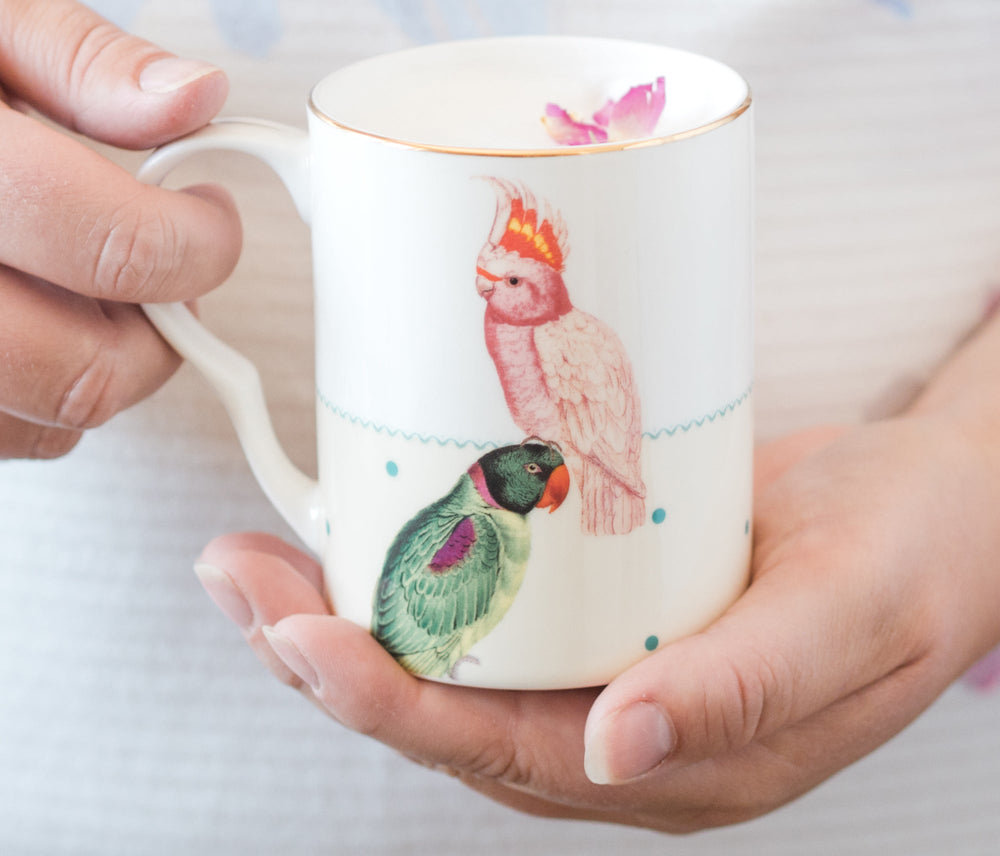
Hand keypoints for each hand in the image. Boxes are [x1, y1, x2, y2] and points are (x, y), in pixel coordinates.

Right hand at [0, 0, 240, 458]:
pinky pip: (4, 437)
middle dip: (162, 334)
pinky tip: (37, 317)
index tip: (211, 221)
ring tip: (97, 288)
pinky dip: (45, 397)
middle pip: (77, 373)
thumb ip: (83, 59)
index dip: (195, 245)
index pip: (104, 244)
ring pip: (44, 422)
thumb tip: (194, 99)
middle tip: (171, 274)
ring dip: (106, 366)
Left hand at [195, 321, 999, 832]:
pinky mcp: (604, 599)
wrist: (934, 504)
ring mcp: (608, 661)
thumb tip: (620, 747)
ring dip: (352, 614)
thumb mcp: (852, 615)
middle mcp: (625, 723)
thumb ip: (747, 686)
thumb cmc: (911, 555)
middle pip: (450, 709)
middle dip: (332, 657)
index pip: (508, 751)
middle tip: (242, 583)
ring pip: (453, 660)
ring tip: (260, 564)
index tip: (306, 643)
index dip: (398, 706)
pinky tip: (361, 533)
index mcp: (683, 759)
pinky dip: (418, 572)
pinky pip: (491, 602)